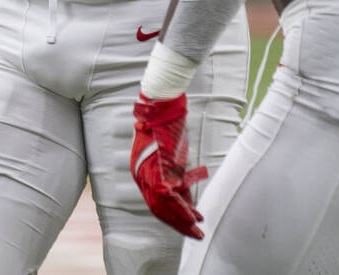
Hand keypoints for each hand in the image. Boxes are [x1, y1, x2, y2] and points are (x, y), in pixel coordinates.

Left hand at [131, 93, 207, 238]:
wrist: (160, 104)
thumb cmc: (165, 123)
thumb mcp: (171, 153)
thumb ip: (175, 173)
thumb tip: (184, 193)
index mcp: (141, 172)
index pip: (156, 202)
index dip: (173, 216)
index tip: (189, 224)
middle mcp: (141, 175)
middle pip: (158, 209)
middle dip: (178, 224)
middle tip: (195, 235)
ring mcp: (147, 172)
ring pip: (163, 207)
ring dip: (182, 220)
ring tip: (197, 229)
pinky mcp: (157, 167)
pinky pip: (168, 195)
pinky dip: (181, 207)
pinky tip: (193, 215)